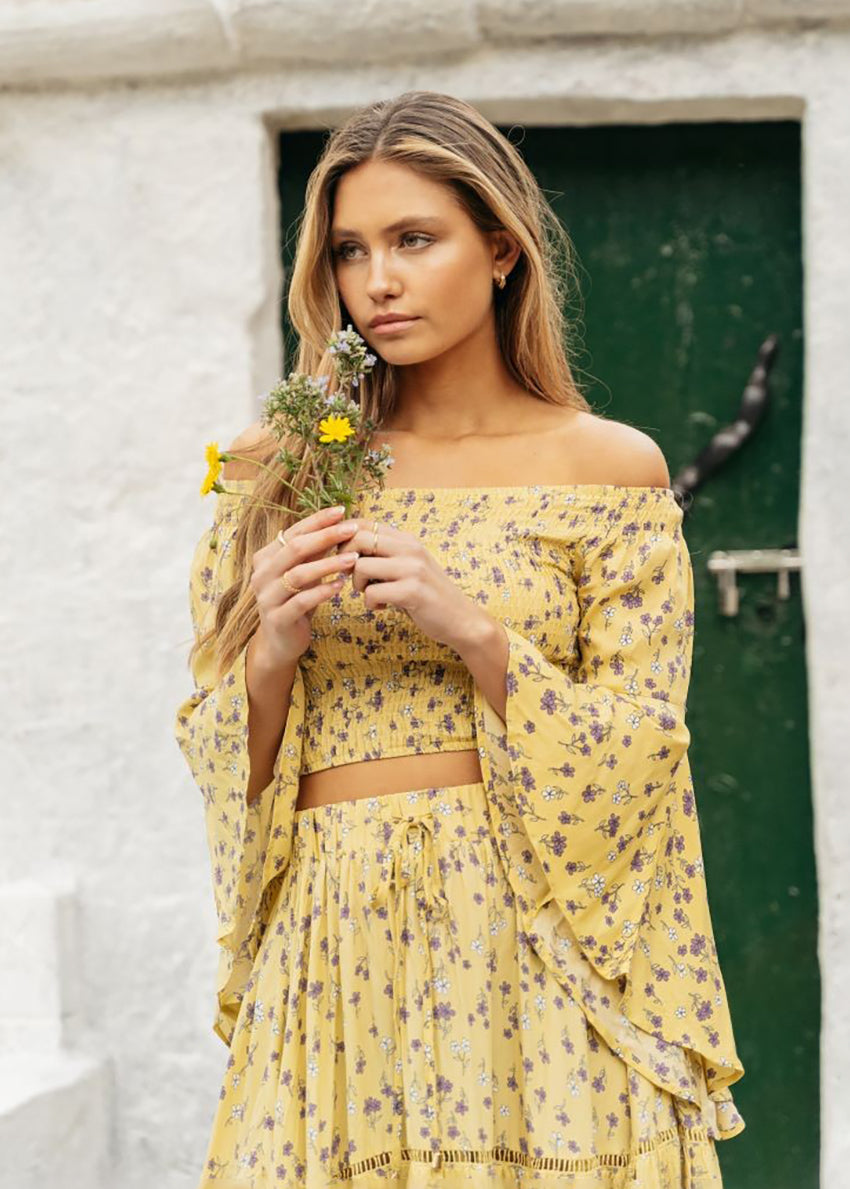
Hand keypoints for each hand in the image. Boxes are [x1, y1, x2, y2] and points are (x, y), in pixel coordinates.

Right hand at [249, 505, 359, 665]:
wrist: (280, 642)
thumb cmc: (294, 601)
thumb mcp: (303, 573)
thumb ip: (314, 552)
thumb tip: (338, 522)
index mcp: (265, 558)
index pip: (293, 533)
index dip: (317, 520)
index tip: (341, 511)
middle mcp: (262, 575)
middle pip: (295, 549)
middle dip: (326, 536)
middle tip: (352, 529)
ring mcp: (266, 597)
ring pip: (299, 574)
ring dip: (328, 564)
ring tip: (353, 558)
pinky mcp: (277, 619)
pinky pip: (302, 601)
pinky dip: (323, 591)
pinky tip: (341, 585)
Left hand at [346, 516, 484, 651]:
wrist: (461, 619)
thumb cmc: (428, 594)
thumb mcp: (409, 567)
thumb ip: (386, 555)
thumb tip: (348, 547)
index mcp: (408, 540)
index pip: (365, 523)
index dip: (345, 538)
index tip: (345, 558)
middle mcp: (411, 548)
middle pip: (359, 538)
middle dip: (346, 560)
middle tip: (355, 577)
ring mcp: (413, 569)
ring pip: (361, 565)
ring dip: (358, 584)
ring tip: (371, 594)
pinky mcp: (412, 591)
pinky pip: (372, 592)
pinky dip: (370, 603)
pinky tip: (382, 607)